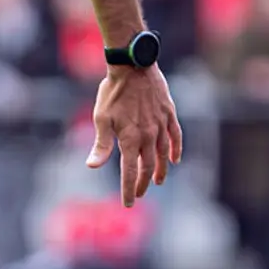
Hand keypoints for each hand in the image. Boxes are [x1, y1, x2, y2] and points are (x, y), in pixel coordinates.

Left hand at [87, 64, 182, 206]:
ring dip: (160, 170)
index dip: (129, 189)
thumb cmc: (112, 92)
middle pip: (148, 166)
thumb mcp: (101, 118)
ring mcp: (161, 125)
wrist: (133, 65)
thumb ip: (100, 145)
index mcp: (130, 139)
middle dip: (143, 182)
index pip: (130, 172)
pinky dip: (176, 149)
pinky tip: (175, 159)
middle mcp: (148, 135)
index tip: (128, 203)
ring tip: (157, 181)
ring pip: (164, 154)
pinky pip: (176, 136)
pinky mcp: (169, 114)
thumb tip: (92, 166)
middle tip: (139, 193)